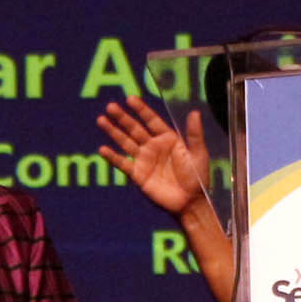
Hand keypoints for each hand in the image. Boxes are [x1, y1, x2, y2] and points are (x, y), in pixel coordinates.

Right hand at [96, 96, 211, 215]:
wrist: (190, 202)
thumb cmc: (198, 177)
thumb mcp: (198, 154)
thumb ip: (194, 134)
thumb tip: (195, 112)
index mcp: (167, 138)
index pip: (151, 120)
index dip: (141, 110)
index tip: (130, 99)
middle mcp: (153, 146)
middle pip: (135, 129)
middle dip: (123, 118)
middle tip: (110, 107)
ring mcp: (144, 160)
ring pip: (125, 142)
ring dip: (113, 132)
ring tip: (101, 120)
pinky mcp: (138, 174)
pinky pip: (123, 163)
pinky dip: (112, 157)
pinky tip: (103, 149)